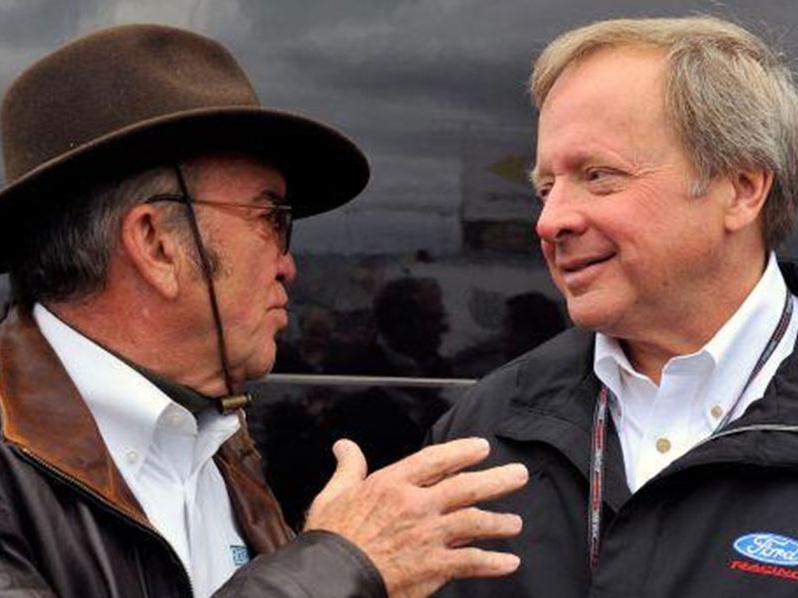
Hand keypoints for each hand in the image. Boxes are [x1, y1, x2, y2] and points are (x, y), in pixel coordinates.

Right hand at [304, 437, 527, 597]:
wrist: (331, 578)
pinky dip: (493, 562)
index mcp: (392, 484)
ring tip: (515, 523)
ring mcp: (427, 535)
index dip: (462, 451)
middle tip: (518, 474)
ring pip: (474, 522)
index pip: (435, 460)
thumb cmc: (332, 538)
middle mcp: (416, 505)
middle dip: (497, 480)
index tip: (481, 447)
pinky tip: (509, 562)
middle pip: (465, 487)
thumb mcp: (334, 494)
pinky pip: (471, 561)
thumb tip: (344, 446)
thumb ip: (348, 468)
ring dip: (499, 522)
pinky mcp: (433, 566)